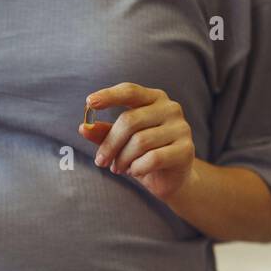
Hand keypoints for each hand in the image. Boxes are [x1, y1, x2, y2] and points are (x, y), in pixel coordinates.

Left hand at [79, 83, 196, 201]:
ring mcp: (181, 128)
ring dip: (122, 159)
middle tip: (100, 161)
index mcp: (154, 99)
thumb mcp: (120, 142)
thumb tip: (83, 128)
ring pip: (140, 142)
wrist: (170, 179)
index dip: (109, 96)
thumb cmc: (142, 154)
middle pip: (130, 121)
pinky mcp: (186, 150)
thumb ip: (104, 133)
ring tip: (118, 168)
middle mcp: (170, 108)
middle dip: (110, 144)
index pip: (130, 91)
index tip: (89, 103)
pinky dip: (137, 168)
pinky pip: (153, 158)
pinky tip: (135, 172)